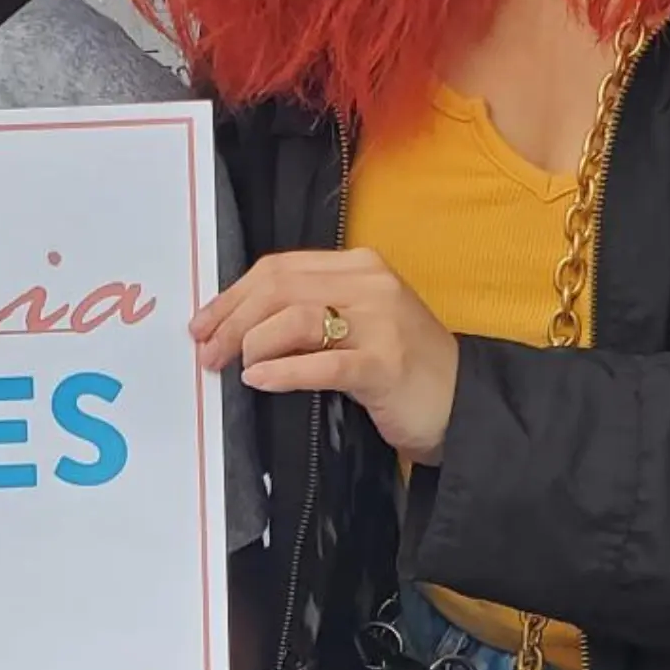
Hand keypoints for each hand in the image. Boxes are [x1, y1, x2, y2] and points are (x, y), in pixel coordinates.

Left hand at [192, 248, 460, 464]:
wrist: (466, 404)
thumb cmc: (403, 366)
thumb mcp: (359, 323)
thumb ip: (310, 311)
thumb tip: (238, 323)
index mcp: (360, 266)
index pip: (280, 268)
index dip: (233, 294)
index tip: (203, 323)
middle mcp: (370, 284)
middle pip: (280, 288)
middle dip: (233, 319)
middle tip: (207, 350)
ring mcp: (381, 322)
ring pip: (295, 317)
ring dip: (252, 343)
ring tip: (236, 366)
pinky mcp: (385, 364)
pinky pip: (321, 363)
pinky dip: (282, 370)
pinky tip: (258, 379)